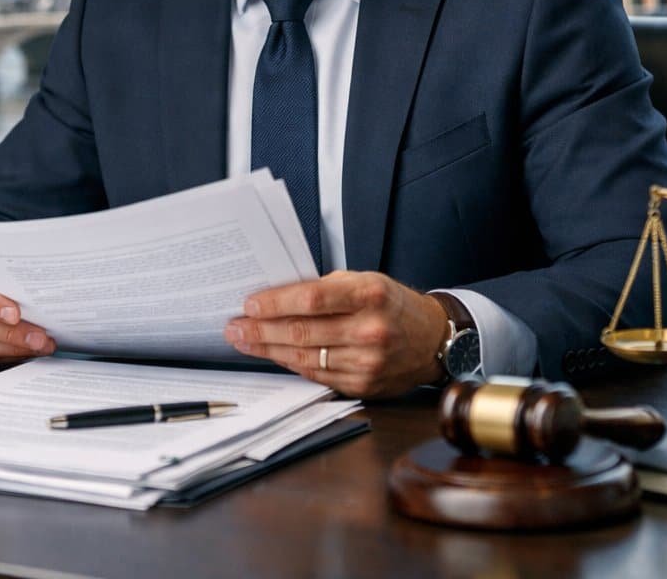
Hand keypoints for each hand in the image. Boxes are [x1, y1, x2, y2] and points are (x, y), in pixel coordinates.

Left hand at [223, 271, 449, 397]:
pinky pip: (316, 375)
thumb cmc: (392, 304)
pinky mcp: (363, 385)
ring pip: (305, 357)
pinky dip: (291, 364)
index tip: (249, 303)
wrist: (433, 339)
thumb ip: (327, 289)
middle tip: (234, 327)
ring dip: (268, 349)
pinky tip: (273, 354)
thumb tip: (278, 297)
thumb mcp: (366, 281)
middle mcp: (370, 330)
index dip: (276, 303)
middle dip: (261, 329)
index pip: (312, 299)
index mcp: (370, 295)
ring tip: (244, 341)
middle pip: (302, 332)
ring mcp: (367, 362)